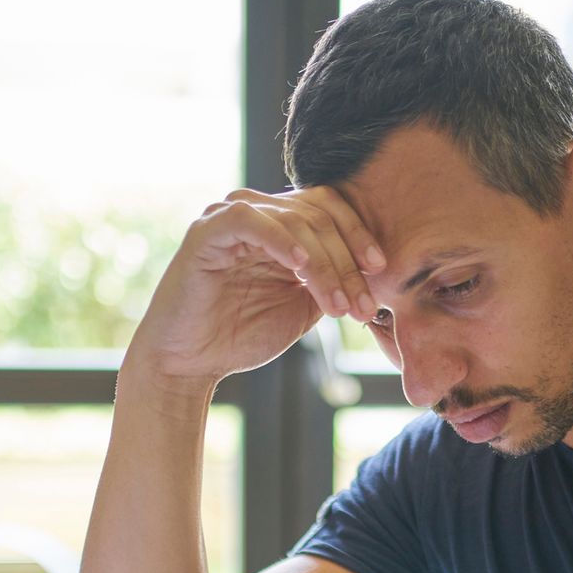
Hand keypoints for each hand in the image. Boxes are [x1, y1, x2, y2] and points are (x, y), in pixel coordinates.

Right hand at [128, 186, 386, 387]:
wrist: (190, 363)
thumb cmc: (242, 335)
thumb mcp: (303, 306)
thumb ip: (332, 280)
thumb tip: (374, 272)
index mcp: (281, 225)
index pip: (330, 210)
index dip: (359, 235)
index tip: (382, 272)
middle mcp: (258, 212)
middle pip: (318, 214)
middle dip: (347, 262)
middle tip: (362, 304)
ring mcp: (229, 216)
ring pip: (293, 220)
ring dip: (324, 264)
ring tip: (337, 304)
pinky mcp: (207, 231)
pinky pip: (251, 220)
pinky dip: (281, 239)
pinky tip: (301, 267)